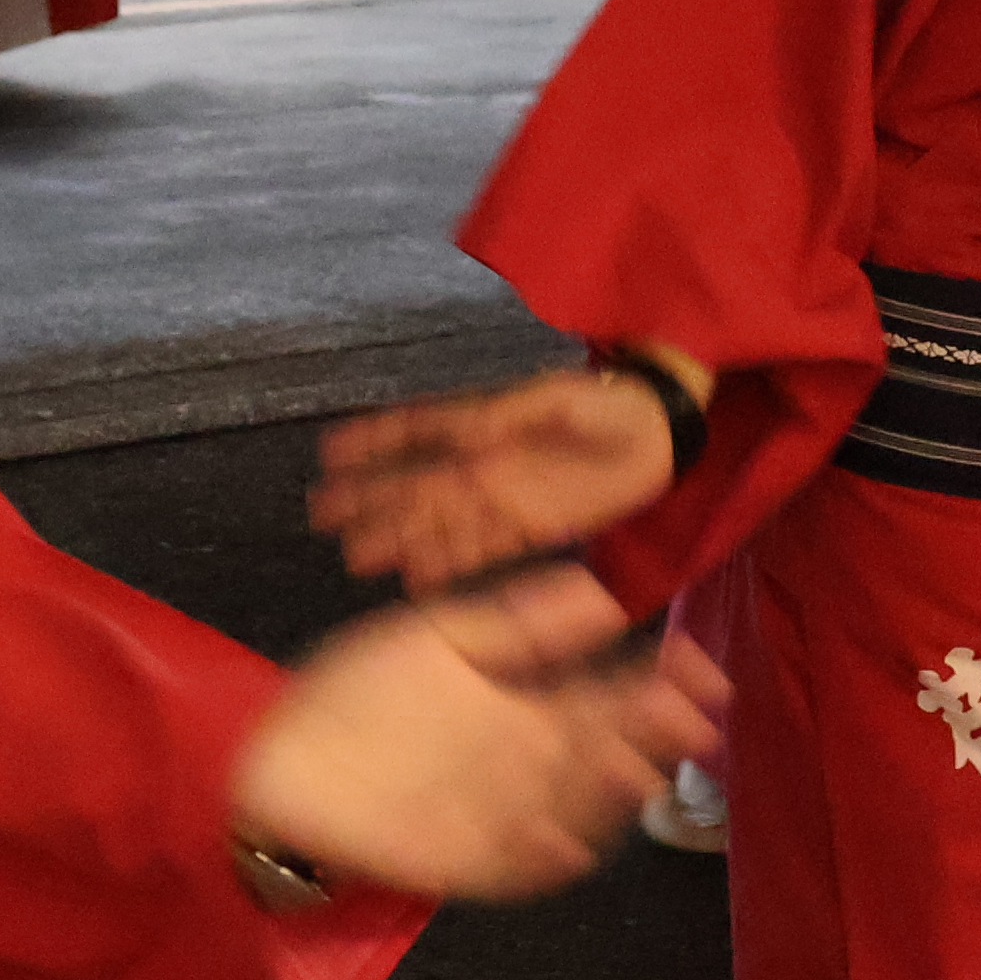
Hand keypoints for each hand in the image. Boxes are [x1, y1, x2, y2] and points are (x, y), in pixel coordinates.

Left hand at [226, 567, 726, 900]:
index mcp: (529, 704)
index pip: (612, 690)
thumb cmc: (353, 694)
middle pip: (610, 748)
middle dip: (655, 733)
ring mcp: (508, 815)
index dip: (660, 680)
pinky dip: (547, 858)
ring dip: (612, 792)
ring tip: (636, 768)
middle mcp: (531, 761)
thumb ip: (516, 620)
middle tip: (692, 717)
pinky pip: (524, 867)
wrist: (275, 761)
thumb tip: (604, 592)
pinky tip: (567, 842)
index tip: (700, 666)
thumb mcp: (434, 637)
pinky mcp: (474, 862)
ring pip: (581, 806)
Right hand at [313, 365, 680, 584]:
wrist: (659, 432)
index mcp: (484, 423)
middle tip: (321, 517)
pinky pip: (478, 549)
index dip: (373, 442)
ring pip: (438, 523)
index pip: (416, 432)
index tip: (329, 454)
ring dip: (398, 539)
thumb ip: (508, 417)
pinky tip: (416, 578)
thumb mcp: (557, 401)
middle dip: (370, 501)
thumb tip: (462, 433)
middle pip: (416, 486)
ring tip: (355, 557)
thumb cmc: (607, 406)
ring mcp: (503, 498)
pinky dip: (446, 563)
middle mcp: (482, 464)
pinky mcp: (530, 528)